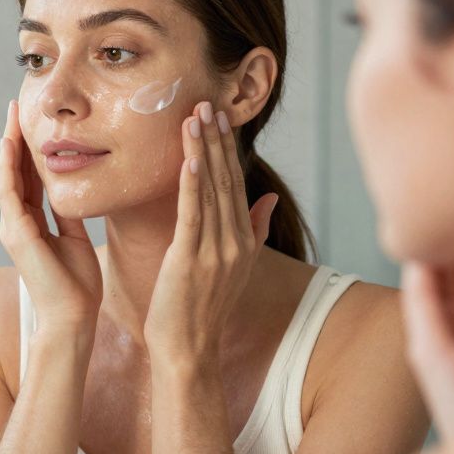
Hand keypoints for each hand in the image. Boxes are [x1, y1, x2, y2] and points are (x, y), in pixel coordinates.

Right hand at [0, 99, 102, 334]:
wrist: (72, 317)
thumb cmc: (77, 285)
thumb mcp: (75, 238)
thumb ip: (66, 214)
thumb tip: (68, 189)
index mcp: (31, 224)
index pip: (28, 178)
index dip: (29, 150)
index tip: (32, 123)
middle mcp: (17, 222)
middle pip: (14, 172)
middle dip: (15, 139)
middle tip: (16, 106)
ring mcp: (13, 227)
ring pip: (8, 176)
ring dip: (9, 145)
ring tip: (12, 116)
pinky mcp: (16, 233)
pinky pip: (9, 192)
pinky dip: (8, 166)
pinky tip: (10, 144)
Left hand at [144, 101, 278, 365]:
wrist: (188, 352)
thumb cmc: (200, 312)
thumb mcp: (234, 269)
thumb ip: (253, 232)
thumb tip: (264, 199)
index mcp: (243, 241)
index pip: (236, 185)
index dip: (228, 150)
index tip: (220, 117)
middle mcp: (235, 242)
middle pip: (227, 180)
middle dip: (217, 140)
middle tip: (208, 101)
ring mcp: (215, 251)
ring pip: (211, 190)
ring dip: (203, 150)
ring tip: (196, 116)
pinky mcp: (191, 259)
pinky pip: (193, 214)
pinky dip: (192, 184)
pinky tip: (190, 158)